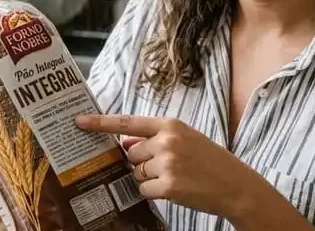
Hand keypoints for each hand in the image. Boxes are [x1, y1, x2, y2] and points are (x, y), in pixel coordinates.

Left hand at [75, 114, 245, 216]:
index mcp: (170, 125)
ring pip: (136, 173)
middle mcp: (166, 141)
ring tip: (177, 177)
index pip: (127, 122)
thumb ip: (156, 138)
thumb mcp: (186, 139)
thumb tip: (127, 143)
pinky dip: (155, 193)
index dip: (100, 123)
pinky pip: (143, 190)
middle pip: (131, 154)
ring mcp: (166, 163)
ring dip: (150, 179)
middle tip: (170, 167)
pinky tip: (176, 189)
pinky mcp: (167, 185)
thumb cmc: (211, 162)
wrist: (236, 186)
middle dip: (143, 163)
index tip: (78, 121)